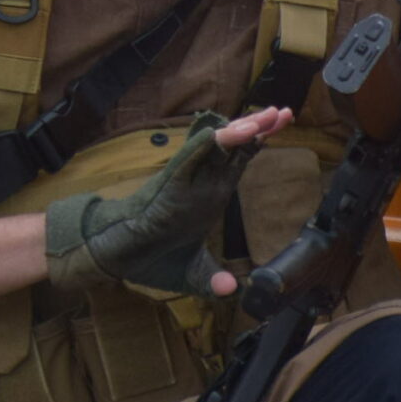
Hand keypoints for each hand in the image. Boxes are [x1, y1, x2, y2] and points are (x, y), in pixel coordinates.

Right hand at [44, 107, 290, 298]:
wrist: (116, 258)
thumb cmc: (151, 257)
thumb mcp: (193, 274)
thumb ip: (213, 280)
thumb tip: (231, 290)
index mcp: (209, 195)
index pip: (240, 160)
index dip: (261, 140)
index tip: (284, 120)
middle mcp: (200, 183)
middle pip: (233, 148)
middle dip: (259, 128)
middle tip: (284, 111)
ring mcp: (185, 183)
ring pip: (213, 150)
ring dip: (236, 135)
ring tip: (261, 121)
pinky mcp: (168, 188)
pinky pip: (187, 163)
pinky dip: (203, 148)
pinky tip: (219, 135)